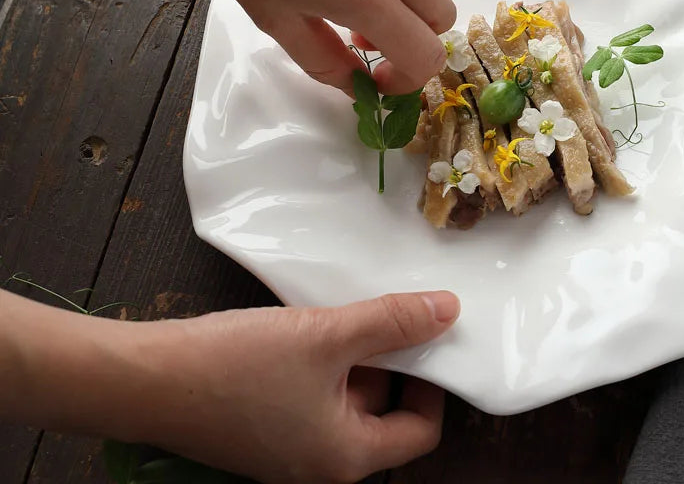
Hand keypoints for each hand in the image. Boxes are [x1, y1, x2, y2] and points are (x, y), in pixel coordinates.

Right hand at [136, 291, 459, 482]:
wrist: (146, 379)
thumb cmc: (238, 365)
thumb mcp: (325, 336)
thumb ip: (391, 322)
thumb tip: (448, 311)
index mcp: (345, 457)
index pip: (419, 430)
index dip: (433, 383)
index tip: (427, 337)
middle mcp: (320, 464)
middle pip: (380, 412)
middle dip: (388, 360)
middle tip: (384, 311)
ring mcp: (288, 448)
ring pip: (344, 397)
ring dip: (352, 354)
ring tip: (343, 310)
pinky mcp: (262, 428)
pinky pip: (311, 394)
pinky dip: (321, 361)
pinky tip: (310, 323)